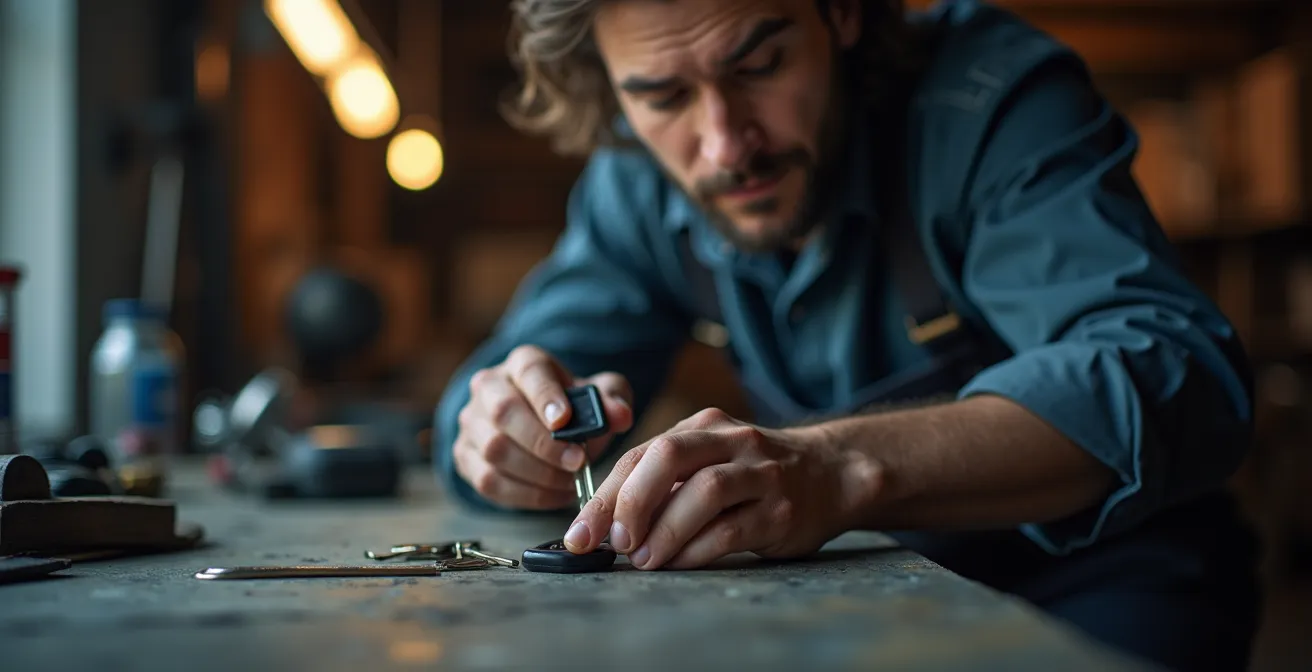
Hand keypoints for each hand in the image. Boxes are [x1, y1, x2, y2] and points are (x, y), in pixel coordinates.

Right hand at [453, 345, 634, 508]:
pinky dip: (525, 494)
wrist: (540, 424)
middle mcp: (488, 387)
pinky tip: (554, 494)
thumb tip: (620, 416)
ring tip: (569, 482)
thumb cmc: (571, 406)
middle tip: (577, 462)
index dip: (545, 396)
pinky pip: (488, 481)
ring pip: (493, 450)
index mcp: (522, 363)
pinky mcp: (465, 456)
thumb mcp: (597, 396)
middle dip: (543, 443)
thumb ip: (612, 400)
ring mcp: (471, 422)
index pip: (529, 371)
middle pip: (503, 412)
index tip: (565, 421)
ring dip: (536, 473)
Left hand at [562, 408, 871, 569]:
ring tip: (642, 560)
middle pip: (669, 456)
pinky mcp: (782, 510)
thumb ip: (664, 482)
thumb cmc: (754, 474)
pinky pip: (732, 529)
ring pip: (704, 491)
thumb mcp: (710, 459)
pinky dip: (697, 549)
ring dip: (664, 529)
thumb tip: (604, 523)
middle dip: (631, 501)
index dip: (605, 493)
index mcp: (704, 426)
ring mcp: (761, 473)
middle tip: (613, 541)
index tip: (581, 532)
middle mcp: (732, 441)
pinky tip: (678, 564)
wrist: (832, 474)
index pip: (642, 452)